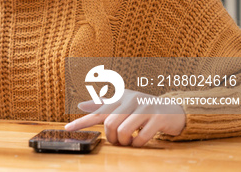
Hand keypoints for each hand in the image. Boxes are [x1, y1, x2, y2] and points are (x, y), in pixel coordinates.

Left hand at [64, 89, 185, 146]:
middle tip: (118, 140)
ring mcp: (145, 108)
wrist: (173, 110)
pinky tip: (139, 141)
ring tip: (129, 141)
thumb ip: (102, 104)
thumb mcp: (122, 103)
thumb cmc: (142, 107)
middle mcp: (131, 99)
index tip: (68, 129)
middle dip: (112, 137)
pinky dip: (137, 144)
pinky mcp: (158, 118)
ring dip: (124, 142)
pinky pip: (140, 138)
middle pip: (110, 124)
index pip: (98, 111)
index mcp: (120, 96)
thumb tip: (80, 104)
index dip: (82, 121)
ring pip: (124, 131)